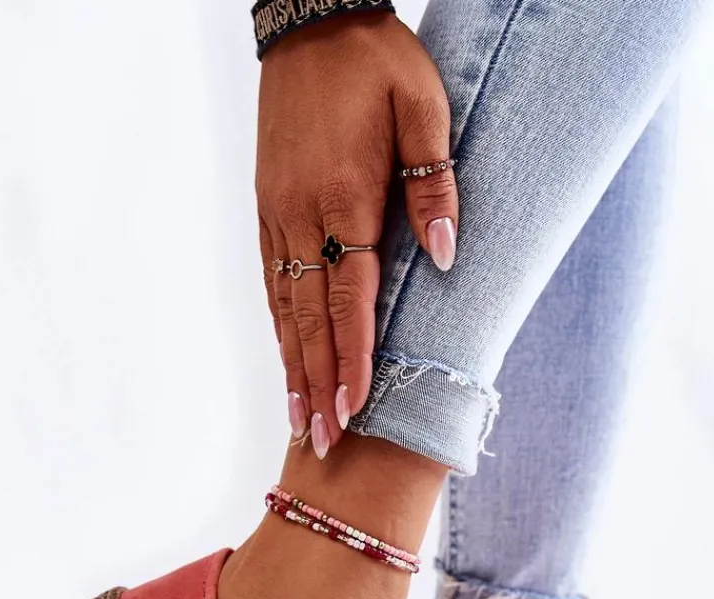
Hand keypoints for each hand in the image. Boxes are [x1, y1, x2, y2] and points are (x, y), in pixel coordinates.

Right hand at [256, 14, 457, 456]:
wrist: (310, 21)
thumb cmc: (377, 63)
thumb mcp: (424, 107)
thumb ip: (434, 185)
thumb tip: (446, 255)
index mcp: (344, 196)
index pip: (350, 297)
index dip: (352, 358)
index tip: (354, 409)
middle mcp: (301, 215)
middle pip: (309, 318)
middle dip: (317, 384)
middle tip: (321, 442)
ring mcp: (277, 214)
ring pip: (284, 307)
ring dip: (292, 367)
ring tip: (298, 420)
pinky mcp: (266, 208)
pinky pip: (272, 281)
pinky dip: (279, 328)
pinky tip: (285, 358)